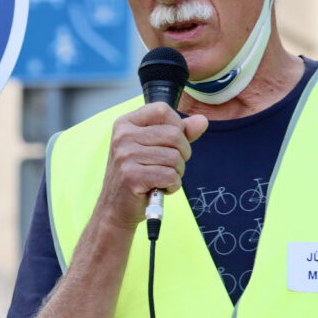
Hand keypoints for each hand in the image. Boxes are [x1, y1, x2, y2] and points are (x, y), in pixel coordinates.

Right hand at [96, 102, 207, 230]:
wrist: (115, 207)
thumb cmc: (137, 175)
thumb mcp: (154, 148)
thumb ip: (179, 132)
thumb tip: (202, 120)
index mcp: (126, 123)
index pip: (162, 110)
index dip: (177, 126)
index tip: (171, 143)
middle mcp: (123, 136)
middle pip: (174, 134)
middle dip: (182, 154)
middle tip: (169, 166)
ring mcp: (125, 156)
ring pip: (175, 157)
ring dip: (177, 172)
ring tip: (162, 178)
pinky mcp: (132, 176)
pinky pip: (170, 175)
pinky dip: (173, 185)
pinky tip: (160, 188)